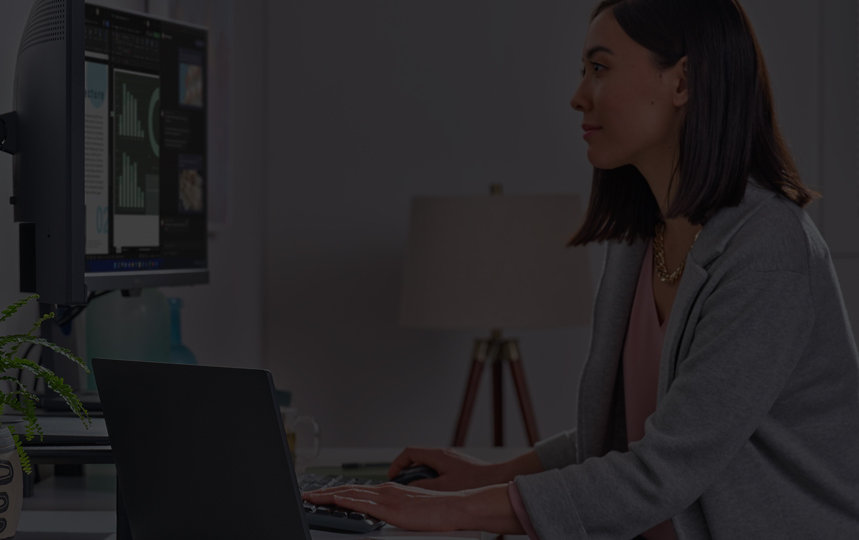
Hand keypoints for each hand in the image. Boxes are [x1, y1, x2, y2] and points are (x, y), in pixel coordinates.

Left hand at [302, 482, 522, 533]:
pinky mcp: (391, 509)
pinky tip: (333, 500)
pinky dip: (346, 500)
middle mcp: (386, 490)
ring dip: (329, 495)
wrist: (457, 507)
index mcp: (391, 491)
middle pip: (349, 490)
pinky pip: (363, 504)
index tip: (323, 494)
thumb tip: (386, 514)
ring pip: (351, 494)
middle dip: (326, 492)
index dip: (338, 491)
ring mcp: (388, 498)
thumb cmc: (440, 511)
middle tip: (308, 494)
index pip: (358, 490)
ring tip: (312, 497)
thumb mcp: (413, 509)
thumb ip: (397, 509)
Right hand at [388, 447, 504, 490]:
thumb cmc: (475, 481)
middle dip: (407, 472)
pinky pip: (438, 471)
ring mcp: (451, 461)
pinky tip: (435, 493)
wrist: (498, 479)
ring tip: (417, 491)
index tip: (392, 475)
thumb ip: (423, 486)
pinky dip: (431, 480)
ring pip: (428, 466)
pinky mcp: (458, 467)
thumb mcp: (443, 487)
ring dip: (420, 477)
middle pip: (417, 459)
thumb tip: (410, 488)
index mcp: (438, 455)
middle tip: (401, 486)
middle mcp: (444, 455)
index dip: (397, 464)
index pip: (409, 453)